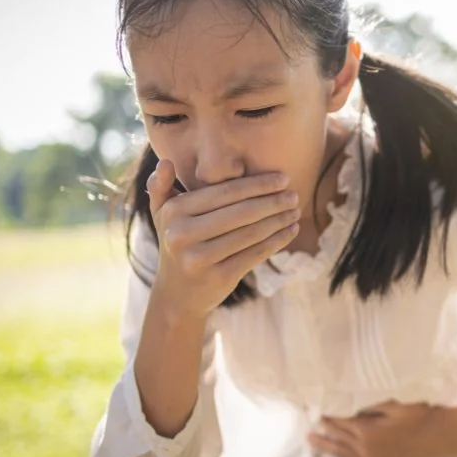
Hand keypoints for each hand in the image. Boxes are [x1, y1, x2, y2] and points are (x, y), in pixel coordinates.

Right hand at [146, 159, 299, 316]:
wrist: (177, 295)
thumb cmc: (177, 244)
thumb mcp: (163, 216)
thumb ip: (161, 187)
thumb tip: (167, 162)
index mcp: (174, 212)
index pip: (224, 193)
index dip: (257, 185)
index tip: (282, 179)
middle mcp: (182, 234)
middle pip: (241, 212)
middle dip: (273, 202)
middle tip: (294, 195)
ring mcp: (200, 258)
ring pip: (251, 233)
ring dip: (279, 220)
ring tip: (295, 210)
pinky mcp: (218, 277)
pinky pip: (255, 254)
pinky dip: (278, 241)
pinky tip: (291, 230)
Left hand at [307, 401, 455, 456]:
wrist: (445, 437)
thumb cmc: (422, 415)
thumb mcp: (395, 404)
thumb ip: (371, 406)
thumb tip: (351, 404)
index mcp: (369, 431)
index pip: (342, 423)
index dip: (329, 417)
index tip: (318, 412)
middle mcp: (368, 450)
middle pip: (339, 440)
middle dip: (323, 434)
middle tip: (308, 429)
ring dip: (328, 450)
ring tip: (313, 443)